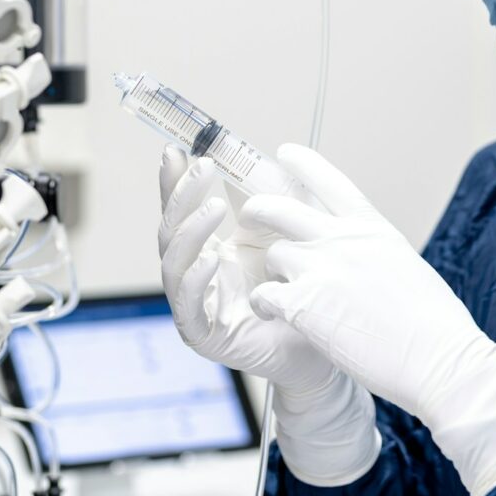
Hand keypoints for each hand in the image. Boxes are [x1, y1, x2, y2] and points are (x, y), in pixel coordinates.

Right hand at [158, 146, 380, 484]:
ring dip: (191, 231)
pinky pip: (189, 305)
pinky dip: (197, 279)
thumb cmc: (300, 291)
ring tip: (213, 206)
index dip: (175, 182)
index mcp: (208, 249)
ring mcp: (195, 306)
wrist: (323, 345)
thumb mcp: (282, 235)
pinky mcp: (204, 335)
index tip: (175, 150)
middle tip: (201, 166)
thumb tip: (246, 159)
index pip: (182, 210)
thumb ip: (263, 203)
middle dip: (182, 196)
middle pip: (171, 231)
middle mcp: (194, 275)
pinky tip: (213, 256)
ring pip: (174, 264)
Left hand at [240, 145, 495, 495]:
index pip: (330, 182)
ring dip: (273, 272)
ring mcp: (322, 269)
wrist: (440, 360)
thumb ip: (375, 253)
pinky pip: (264, 294)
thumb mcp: (408, 266)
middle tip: (250, 215)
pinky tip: (270, 312)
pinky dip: (263, 303)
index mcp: (373, 228)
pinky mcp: (304, 304)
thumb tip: (361, 256)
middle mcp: (343, 240)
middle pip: (282, 209)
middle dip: (260, 209)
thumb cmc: (435, 325)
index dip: (304, 164)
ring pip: (274, 255)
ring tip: (278, 290)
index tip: (286, 152)